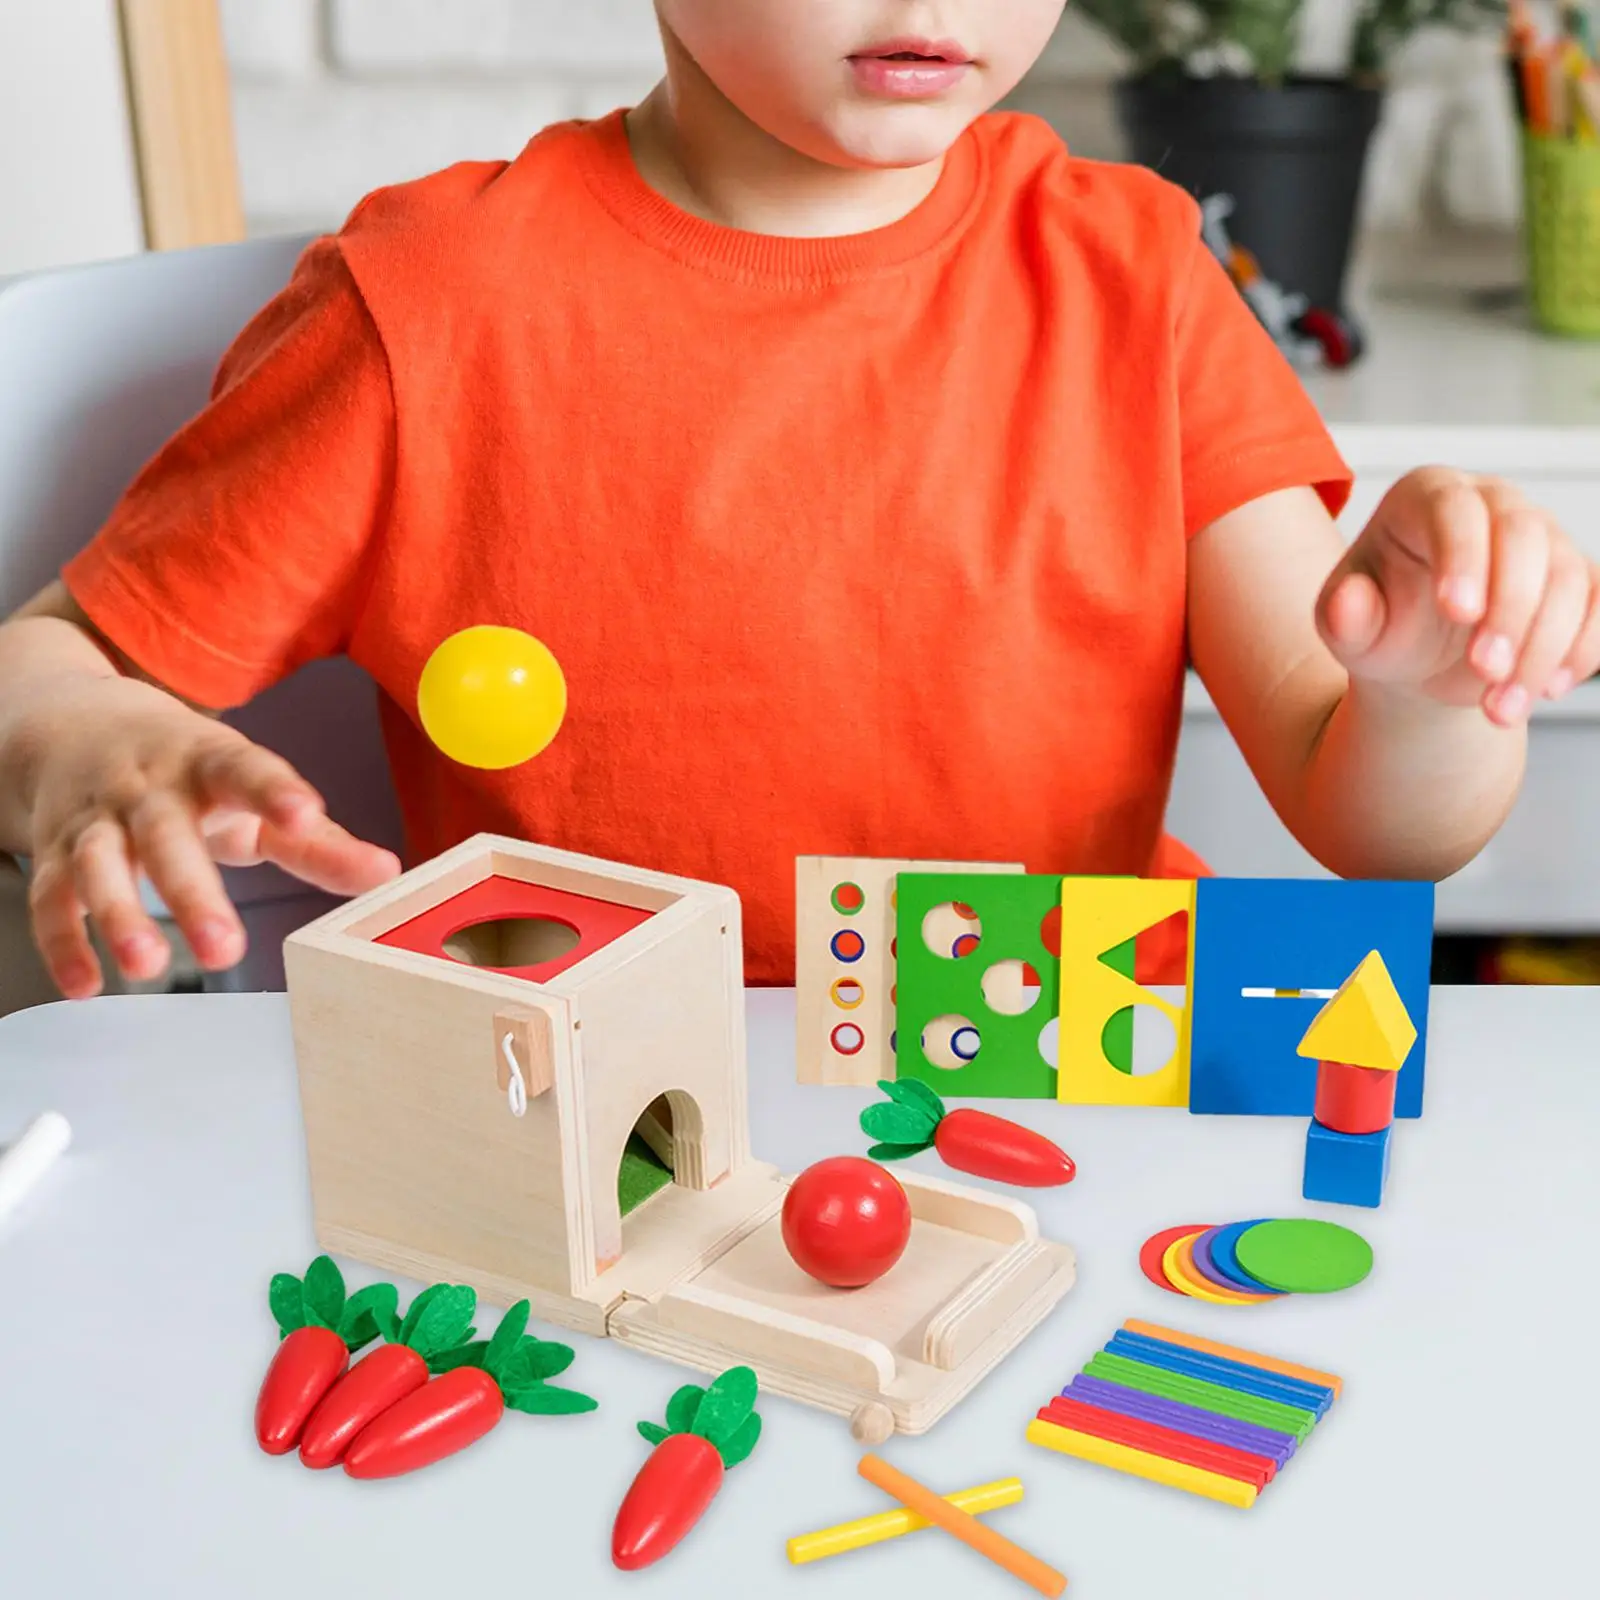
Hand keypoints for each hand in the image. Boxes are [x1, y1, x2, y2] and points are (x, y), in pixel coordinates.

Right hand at [23, 679, 398, 997]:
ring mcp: (96, 818)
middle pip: (167, 835)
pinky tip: (86, 984)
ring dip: (119, 916)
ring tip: (147, 965)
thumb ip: (317, 839)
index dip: (276, 791)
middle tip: (226, 948)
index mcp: (208, 762)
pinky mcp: (53, 851)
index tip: (305, 814)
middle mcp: (148, 788)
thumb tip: (387, 874)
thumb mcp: (253, 791)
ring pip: (99, 864)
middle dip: (193, 892)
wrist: (74, 725)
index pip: (245, 771)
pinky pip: (51, 899)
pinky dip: (64, 943)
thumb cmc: (187, 769)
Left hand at [1315, 467, 1599, 725]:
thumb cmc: (1380, 626)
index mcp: (1426, 496)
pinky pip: (1598, 603)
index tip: (1458, 612)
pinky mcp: (1576, 576)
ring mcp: (1542, 536)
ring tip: (1500, 708)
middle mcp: (1492, 503)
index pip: (1453, 510)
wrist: (1418, 658)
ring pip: (1567, 577)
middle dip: (1510, 609)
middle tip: (1485, 672)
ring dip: (1541, 648)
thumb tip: (1347, 602)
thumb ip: (1343, 617)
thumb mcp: (1348, 630)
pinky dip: (1581, 649)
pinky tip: (1549, 690)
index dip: (1463, 557)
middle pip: (1522, 537)